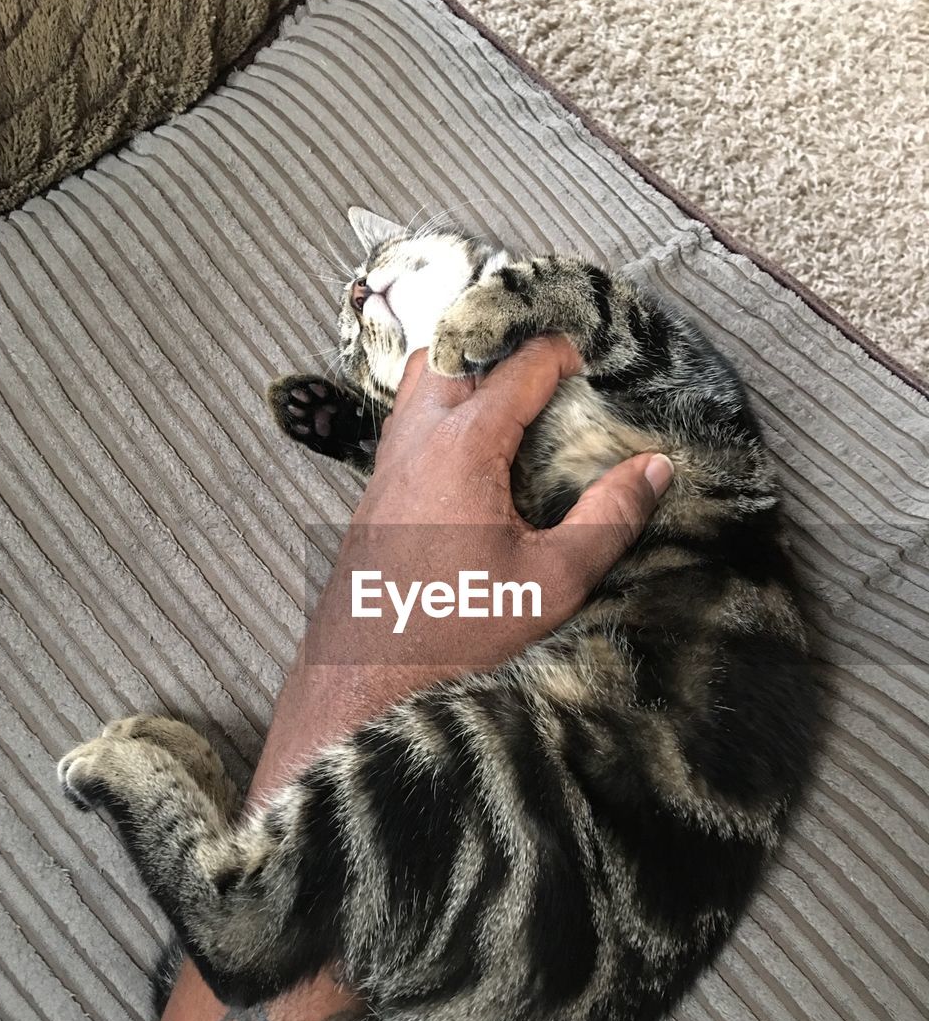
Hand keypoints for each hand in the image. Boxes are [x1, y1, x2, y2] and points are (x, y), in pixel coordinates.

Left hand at [254, 335, 671, 791]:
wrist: (364, 675)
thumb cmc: (457, 629)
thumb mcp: (552, 581)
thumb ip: (608, 518)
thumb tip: (655, 469)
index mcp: (463, 447)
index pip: (520, 368)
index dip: (563, 353)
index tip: (593, 362)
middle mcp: (416, 440)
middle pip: (455, 352)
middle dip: (503, 344)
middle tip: (548, 368)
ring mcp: (386, 463)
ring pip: (421, 384)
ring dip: (465, 375)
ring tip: (513, 402)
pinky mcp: (374, 492)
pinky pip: (407, 423)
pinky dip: (441, 411)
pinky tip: (474, 454)